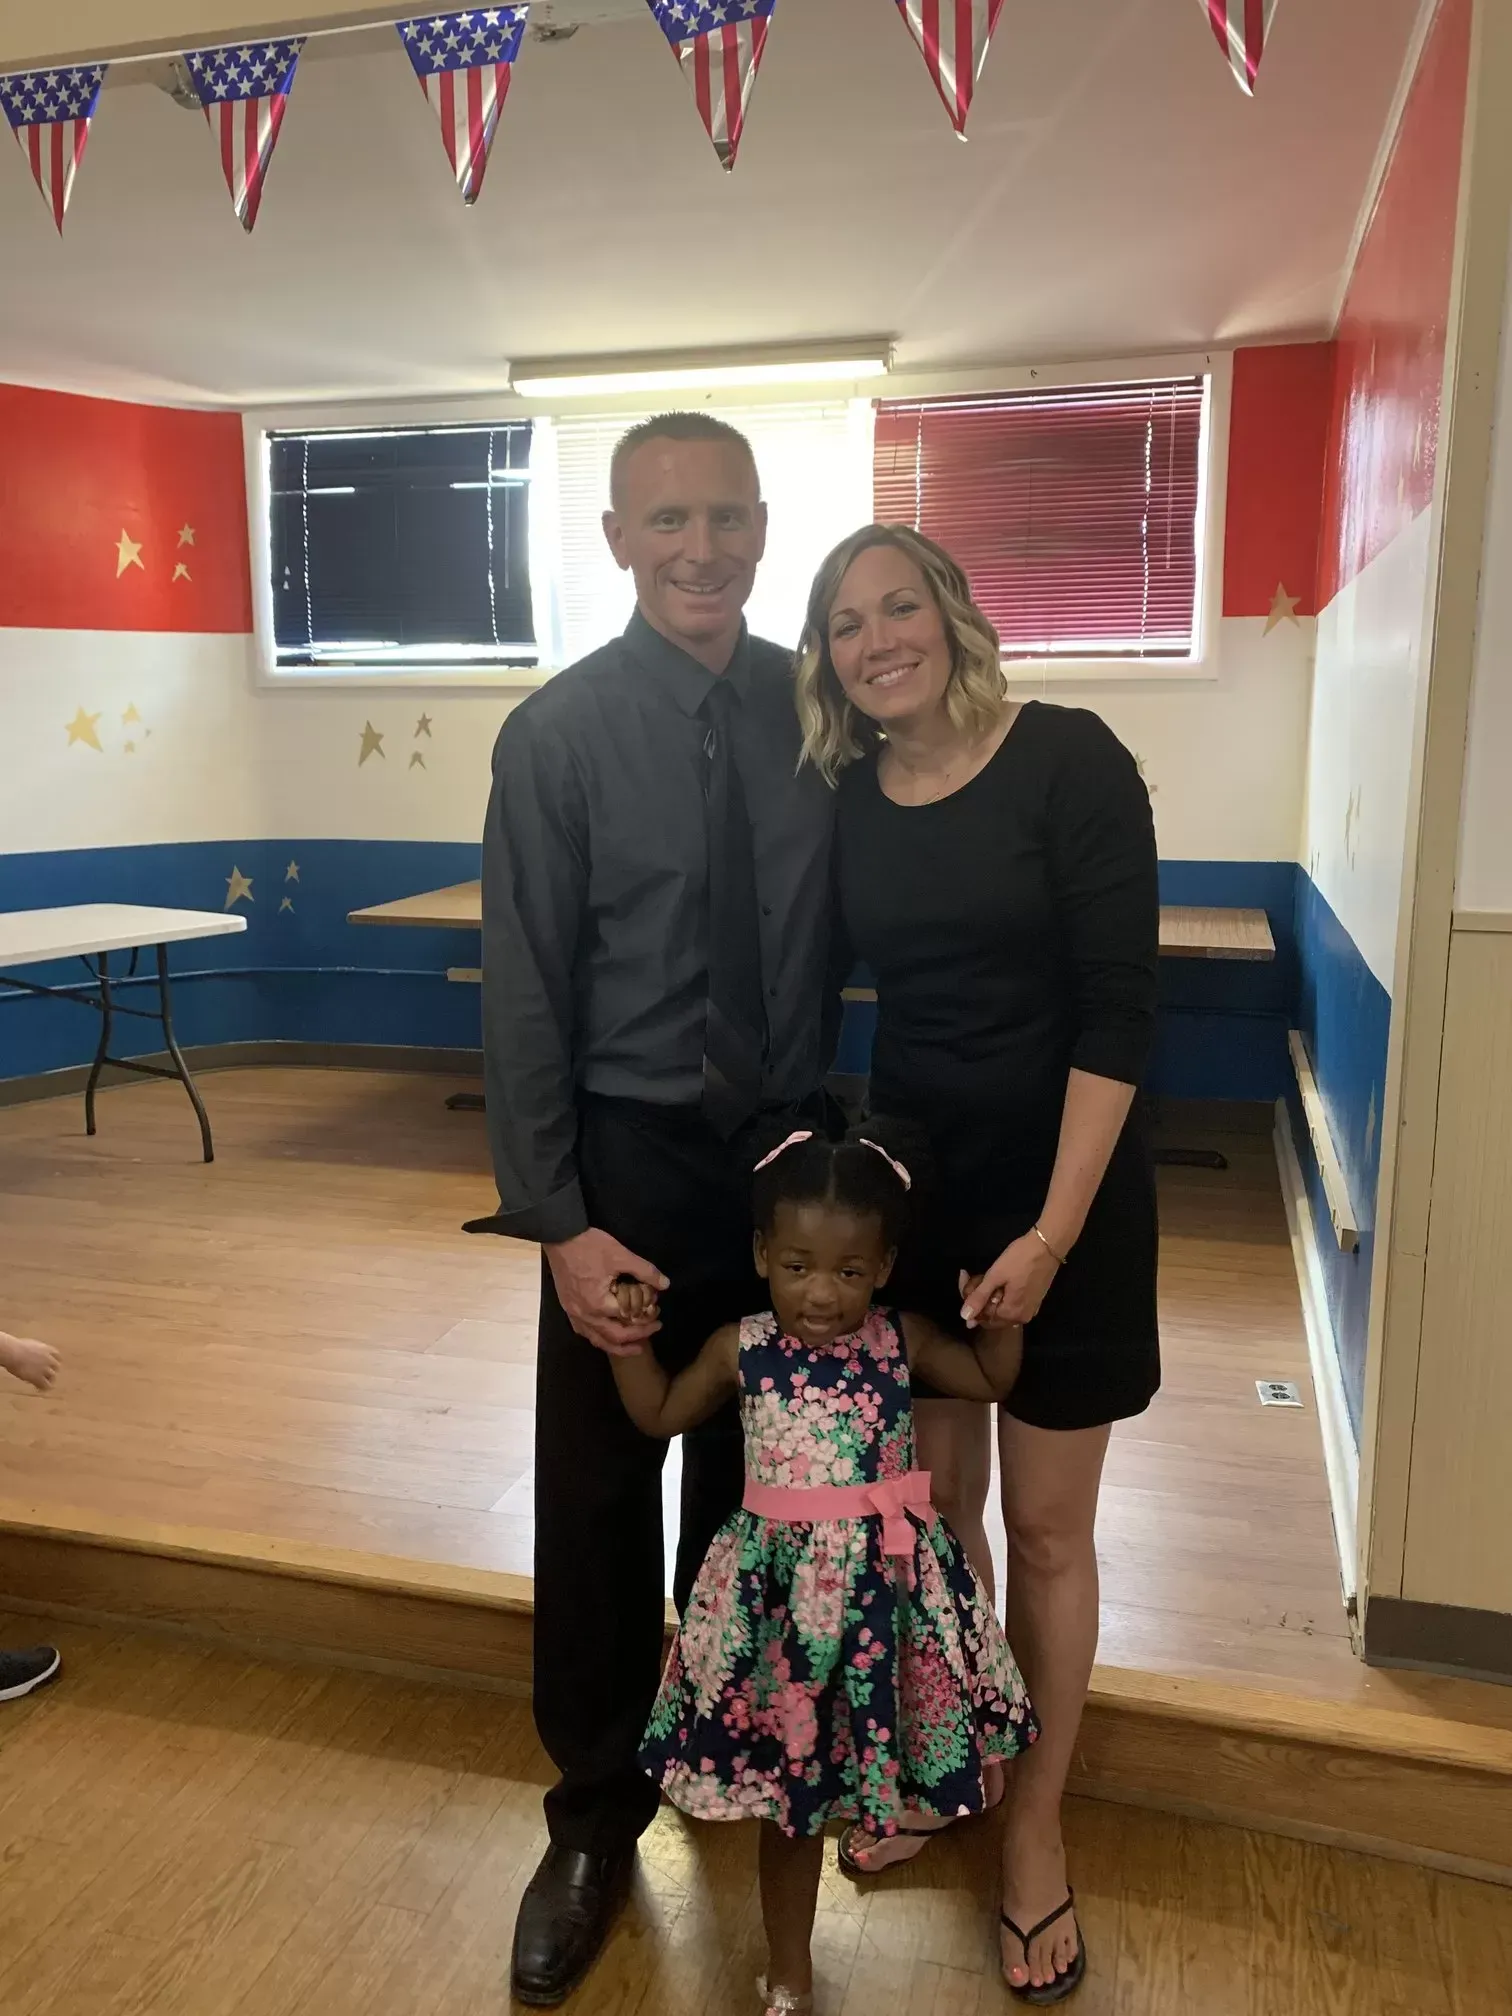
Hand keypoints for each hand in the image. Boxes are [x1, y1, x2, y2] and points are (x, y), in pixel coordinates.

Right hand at [545, 1229, 667, 1355]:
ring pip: (596, 1339)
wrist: (560, 1236)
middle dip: (635, 1338)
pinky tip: (605, 1335)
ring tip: (632, 1347)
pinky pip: (583, 1331)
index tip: (657, 1315)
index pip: (627, 1320)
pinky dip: (597, 1337)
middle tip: (652, 1332)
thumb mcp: (621, 1255)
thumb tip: (665, 1284)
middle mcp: (585, 1315)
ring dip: (616, 1346)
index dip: (645, 1321)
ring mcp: (573, 1313)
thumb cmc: (590, 1246)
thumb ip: (645, 1271)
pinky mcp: (567, 1308)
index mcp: (599, 1304)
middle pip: (613, 1337)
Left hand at [960, 1234, 1060, 1329]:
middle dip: (980, 1296)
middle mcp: (1021, 1318)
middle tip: (978, 1275)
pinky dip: (1002, 1293)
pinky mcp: (1034, 1300)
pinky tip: (1000, 1279)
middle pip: (991, 1314)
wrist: (1047, 1246)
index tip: (966, 1277)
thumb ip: (979, 1298)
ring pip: (1000, 1308)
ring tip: (987, 1275)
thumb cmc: (1020, 1259)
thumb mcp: (995, 1276)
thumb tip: (965, 1318)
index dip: (971, 1299)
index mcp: (1011, 1315)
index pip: (981, 1317)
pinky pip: (1011, 1303)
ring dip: (990, 1294)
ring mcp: (1030, 1310)